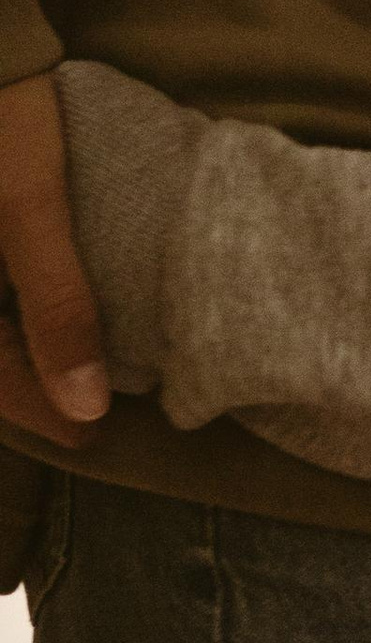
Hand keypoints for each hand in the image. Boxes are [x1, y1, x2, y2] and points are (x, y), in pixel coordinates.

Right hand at [0, 68, 109, 448]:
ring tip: (69, 379)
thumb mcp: (32, 209)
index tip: (90, 432)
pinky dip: (4, 322)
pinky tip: (35, 326)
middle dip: (22, 393)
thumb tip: (82, 406)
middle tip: (85, 419)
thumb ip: (57, 306)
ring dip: (12, 359)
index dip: (36, 413)